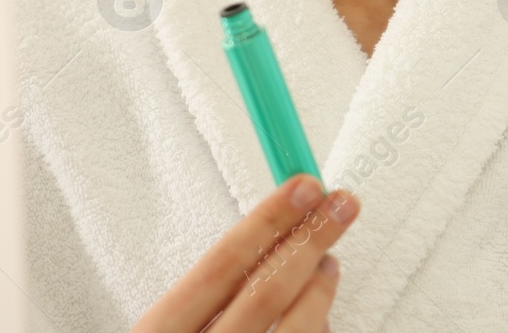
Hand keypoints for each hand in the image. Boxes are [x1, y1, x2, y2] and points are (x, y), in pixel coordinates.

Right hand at [132, 174, 360, 332]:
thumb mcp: (166, 330)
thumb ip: (208, 298)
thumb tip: (270, 238)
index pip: (220, 266)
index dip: (268, 221)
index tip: (304, 187)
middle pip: (265, 293)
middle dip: (310, 241)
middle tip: (341, 206)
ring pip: (298, 330)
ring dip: (321, 289)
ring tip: (329, 264)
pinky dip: (319, 330)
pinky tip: (319, 319)